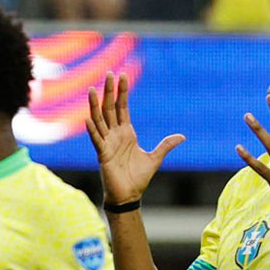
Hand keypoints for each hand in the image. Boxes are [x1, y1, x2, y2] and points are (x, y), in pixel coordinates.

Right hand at [86, 72, 184, 204]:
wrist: (129, 196)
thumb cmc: (138, 178)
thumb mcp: (155, 158)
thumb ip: (166, 145)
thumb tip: (182, 136)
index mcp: (126, 133)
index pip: (122, 107)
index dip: (122, 92)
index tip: (121, 75)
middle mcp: (115, 135)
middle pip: (110, 108)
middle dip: (109, 91)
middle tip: (108, 73)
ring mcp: (107, 143)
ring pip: (100, 120)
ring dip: (95, 105)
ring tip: (93, 89)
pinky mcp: (102, 155)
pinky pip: (96, 140)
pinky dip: (92, 130)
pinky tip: (87, 118)